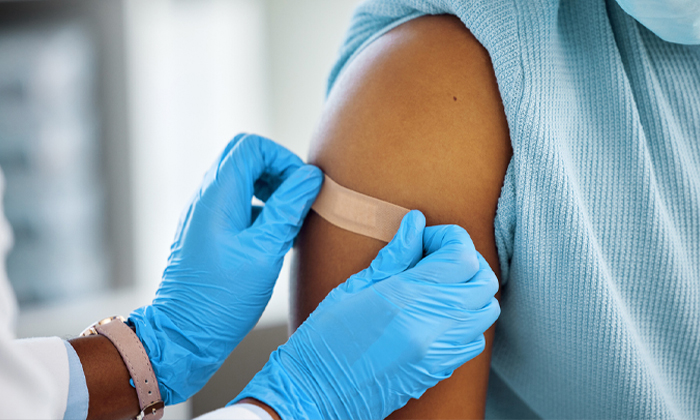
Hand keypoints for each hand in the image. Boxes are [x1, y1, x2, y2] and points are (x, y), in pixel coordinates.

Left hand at [128, 134, 323, 403]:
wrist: (184, 334)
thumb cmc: (223, 298)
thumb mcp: (266, 250)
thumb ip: (288, 208)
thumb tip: (311, 177)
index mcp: (218, 195)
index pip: (252, 147)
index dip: (283, 159)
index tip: (301, 187)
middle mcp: (206, 198)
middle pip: (245, 157)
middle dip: (277, 171)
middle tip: (297, 199)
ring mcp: (203, 214)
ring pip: (240, 179)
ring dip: (269, 190)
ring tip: (289, 219)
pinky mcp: (206, 232)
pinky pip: (235, 203)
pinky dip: (258, 208)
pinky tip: (274, 238)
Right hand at [231, 210, 500, 418]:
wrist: (316, 396)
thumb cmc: (324, 340)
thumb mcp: (353, 287)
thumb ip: (394, 255)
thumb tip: (416, 224)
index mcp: (406, 299)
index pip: (461, 256)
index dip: (449, 237)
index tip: (425, 237)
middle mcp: (432, 327)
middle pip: (484, 281)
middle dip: (465, 258)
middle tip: (434, 255)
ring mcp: (440, 352)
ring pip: (487, 309)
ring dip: (471, 288)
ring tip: (438, 282)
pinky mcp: (440, 370)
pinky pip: (476, 337)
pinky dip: (468, 318)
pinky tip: (438, 312)